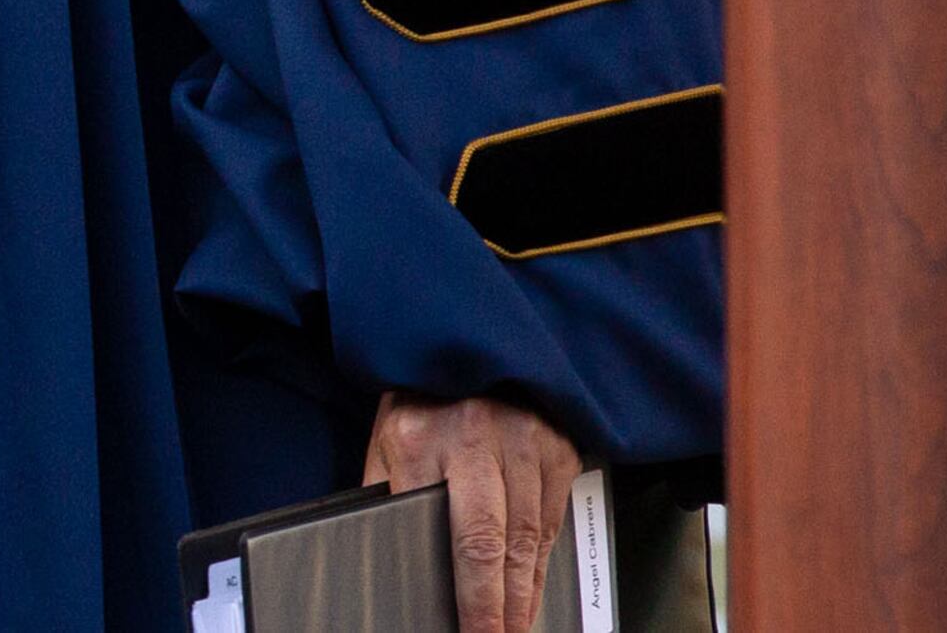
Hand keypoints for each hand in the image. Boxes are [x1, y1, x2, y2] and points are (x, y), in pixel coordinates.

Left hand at [365, 389, 581, 632]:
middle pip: (496, 543)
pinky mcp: (558, 448)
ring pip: (532, 539)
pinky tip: (532, 586)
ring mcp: (525, 440)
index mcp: (423, 435)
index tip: (469, 630)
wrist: (467, 342)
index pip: (451, 532)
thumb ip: (391, 492)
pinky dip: (542, 560)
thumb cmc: (420, 399)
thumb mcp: (388, 439)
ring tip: (515, 625)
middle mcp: (479, 435)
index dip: (467, 592)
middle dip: (499, 605)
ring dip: (525, 592)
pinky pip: (553, 519)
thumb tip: (392, 550)